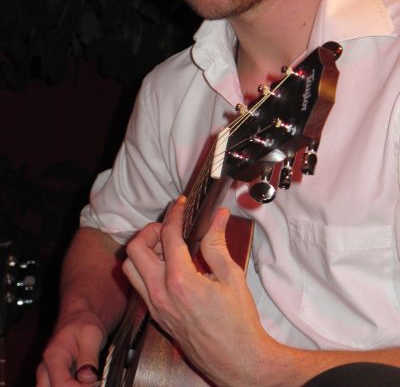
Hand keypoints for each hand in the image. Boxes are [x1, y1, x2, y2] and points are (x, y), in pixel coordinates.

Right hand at [36, 309, 105, 385]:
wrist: (77, 317)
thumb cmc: (84, 323)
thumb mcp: (92, 334)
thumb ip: (90, 357)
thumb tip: (88, 379)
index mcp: (54, 357)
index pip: (61, 386)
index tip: (95, 383)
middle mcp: (45, 369)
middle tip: (92, 383)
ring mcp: (46, 375)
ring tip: (87, 382)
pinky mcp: (51, 379)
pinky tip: (82, 382)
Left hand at [123, 197, 274, 386]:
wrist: (237, 362)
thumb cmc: (238, 323)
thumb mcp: (231, 277)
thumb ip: (217, 243)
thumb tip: (217, 216)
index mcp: (180, 281)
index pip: (167, 236)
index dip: (174, 214)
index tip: (181, 204)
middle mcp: (160, 293)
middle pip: (135, 249)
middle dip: (150, 231)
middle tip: (170, 227)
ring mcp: (155, 307)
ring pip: (130, 269)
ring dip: (143, 251)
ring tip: (166, 246)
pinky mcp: (156, 316)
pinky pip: (139, 286)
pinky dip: (146, 269)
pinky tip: (168, 266)